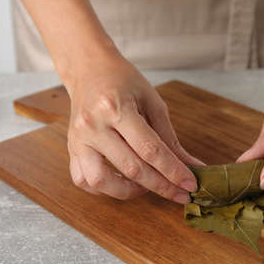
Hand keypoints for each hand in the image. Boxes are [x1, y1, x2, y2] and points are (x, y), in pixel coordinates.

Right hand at [66, 55, 202, 202]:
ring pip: (101, 181)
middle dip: (161, 186)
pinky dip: (104, 189)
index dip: (173, 171)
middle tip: (181, 195)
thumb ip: (169, 138)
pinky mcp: (71, 148)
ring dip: (129, 192)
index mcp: (116, 108)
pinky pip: (83, 180)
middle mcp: (93, 126)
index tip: (191, 186)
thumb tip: (191, 166)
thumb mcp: (152, 102)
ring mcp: (78, 139)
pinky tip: (121, 183)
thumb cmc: (123, 80)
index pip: (150, 150)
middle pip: (131, 168)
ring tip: (147, 187)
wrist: (88, 68)